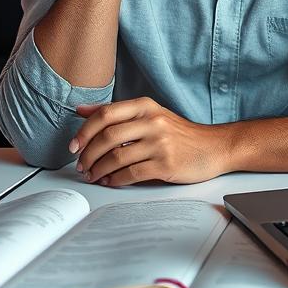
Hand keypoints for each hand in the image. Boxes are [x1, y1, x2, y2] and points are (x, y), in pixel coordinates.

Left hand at [69, 98, 228, 185]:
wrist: (213, 147)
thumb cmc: (179, 133)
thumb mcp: (150, 114)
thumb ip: (117, 112)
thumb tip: (81, 109)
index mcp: (146, 106)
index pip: (105, 114)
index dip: (84, 131)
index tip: (74, 145)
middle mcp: (152, 121)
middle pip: (107, 136)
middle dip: (88, 154)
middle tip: (81, 165)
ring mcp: (160, 143)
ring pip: (116, 157)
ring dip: (98, 170)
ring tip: (92, 175)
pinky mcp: (166, 164)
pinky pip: (131, 174)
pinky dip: (115, 180)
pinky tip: (110, 181)